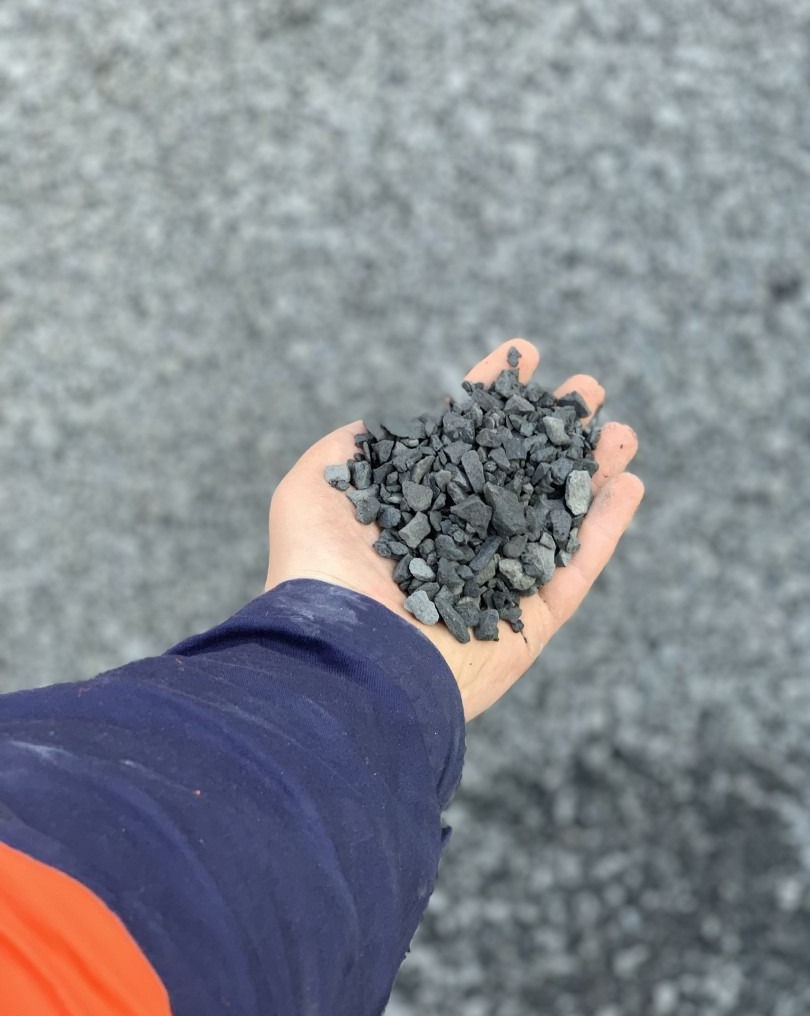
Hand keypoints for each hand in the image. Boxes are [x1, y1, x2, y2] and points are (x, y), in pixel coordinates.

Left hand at [264, 338, 643, 721]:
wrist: (343, 658)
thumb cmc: (320, 573)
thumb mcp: (310, 491)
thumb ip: (344, 451)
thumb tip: (371, 427)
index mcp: (415, 508)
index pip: (463, 441)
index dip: (493, 398)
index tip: (524, 356)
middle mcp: (459, 541)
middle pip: (519, 475)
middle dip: (555, 430)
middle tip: (588, 391)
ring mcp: (497, 582)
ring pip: (556, 518)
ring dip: (591, 473)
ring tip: (622, 433)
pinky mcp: (528, 625)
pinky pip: (576, 570)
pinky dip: (605, 530)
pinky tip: (628, 485)